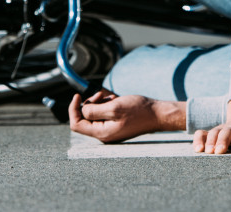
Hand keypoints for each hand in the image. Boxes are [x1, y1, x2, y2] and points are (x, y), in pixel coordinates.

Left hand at [68, 89, 184, 142]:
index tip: (77, 95)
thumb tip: (82, 110)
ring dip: (99, 102)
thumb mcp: (114, 107)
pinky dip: (106, 104)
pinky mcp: (115, 124)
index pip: (76, 124)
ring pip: (94, 114)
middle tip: (101, 95)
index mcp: (102, 133)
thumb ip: (94, 110)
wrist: (157, 114)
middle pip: (85, 118)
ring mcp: (110, 129)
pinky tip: (116, 100)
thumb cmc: (138, 111)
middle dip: (90, 103)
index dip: (73, 109)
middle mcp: (104, 134)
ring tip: (112, 98)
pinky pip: (104, 113)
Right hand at [192, 96, 230, 153]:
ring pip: (213, 132)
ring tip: (207, 152)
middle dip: (222, 140)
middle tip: (219, 152)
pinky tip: (197, 149)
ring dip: (210, 141)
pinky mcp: (213, 132)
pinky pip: (202, 133)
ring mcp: (222, 129)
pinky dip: (198, 139)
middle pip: (227, 131)